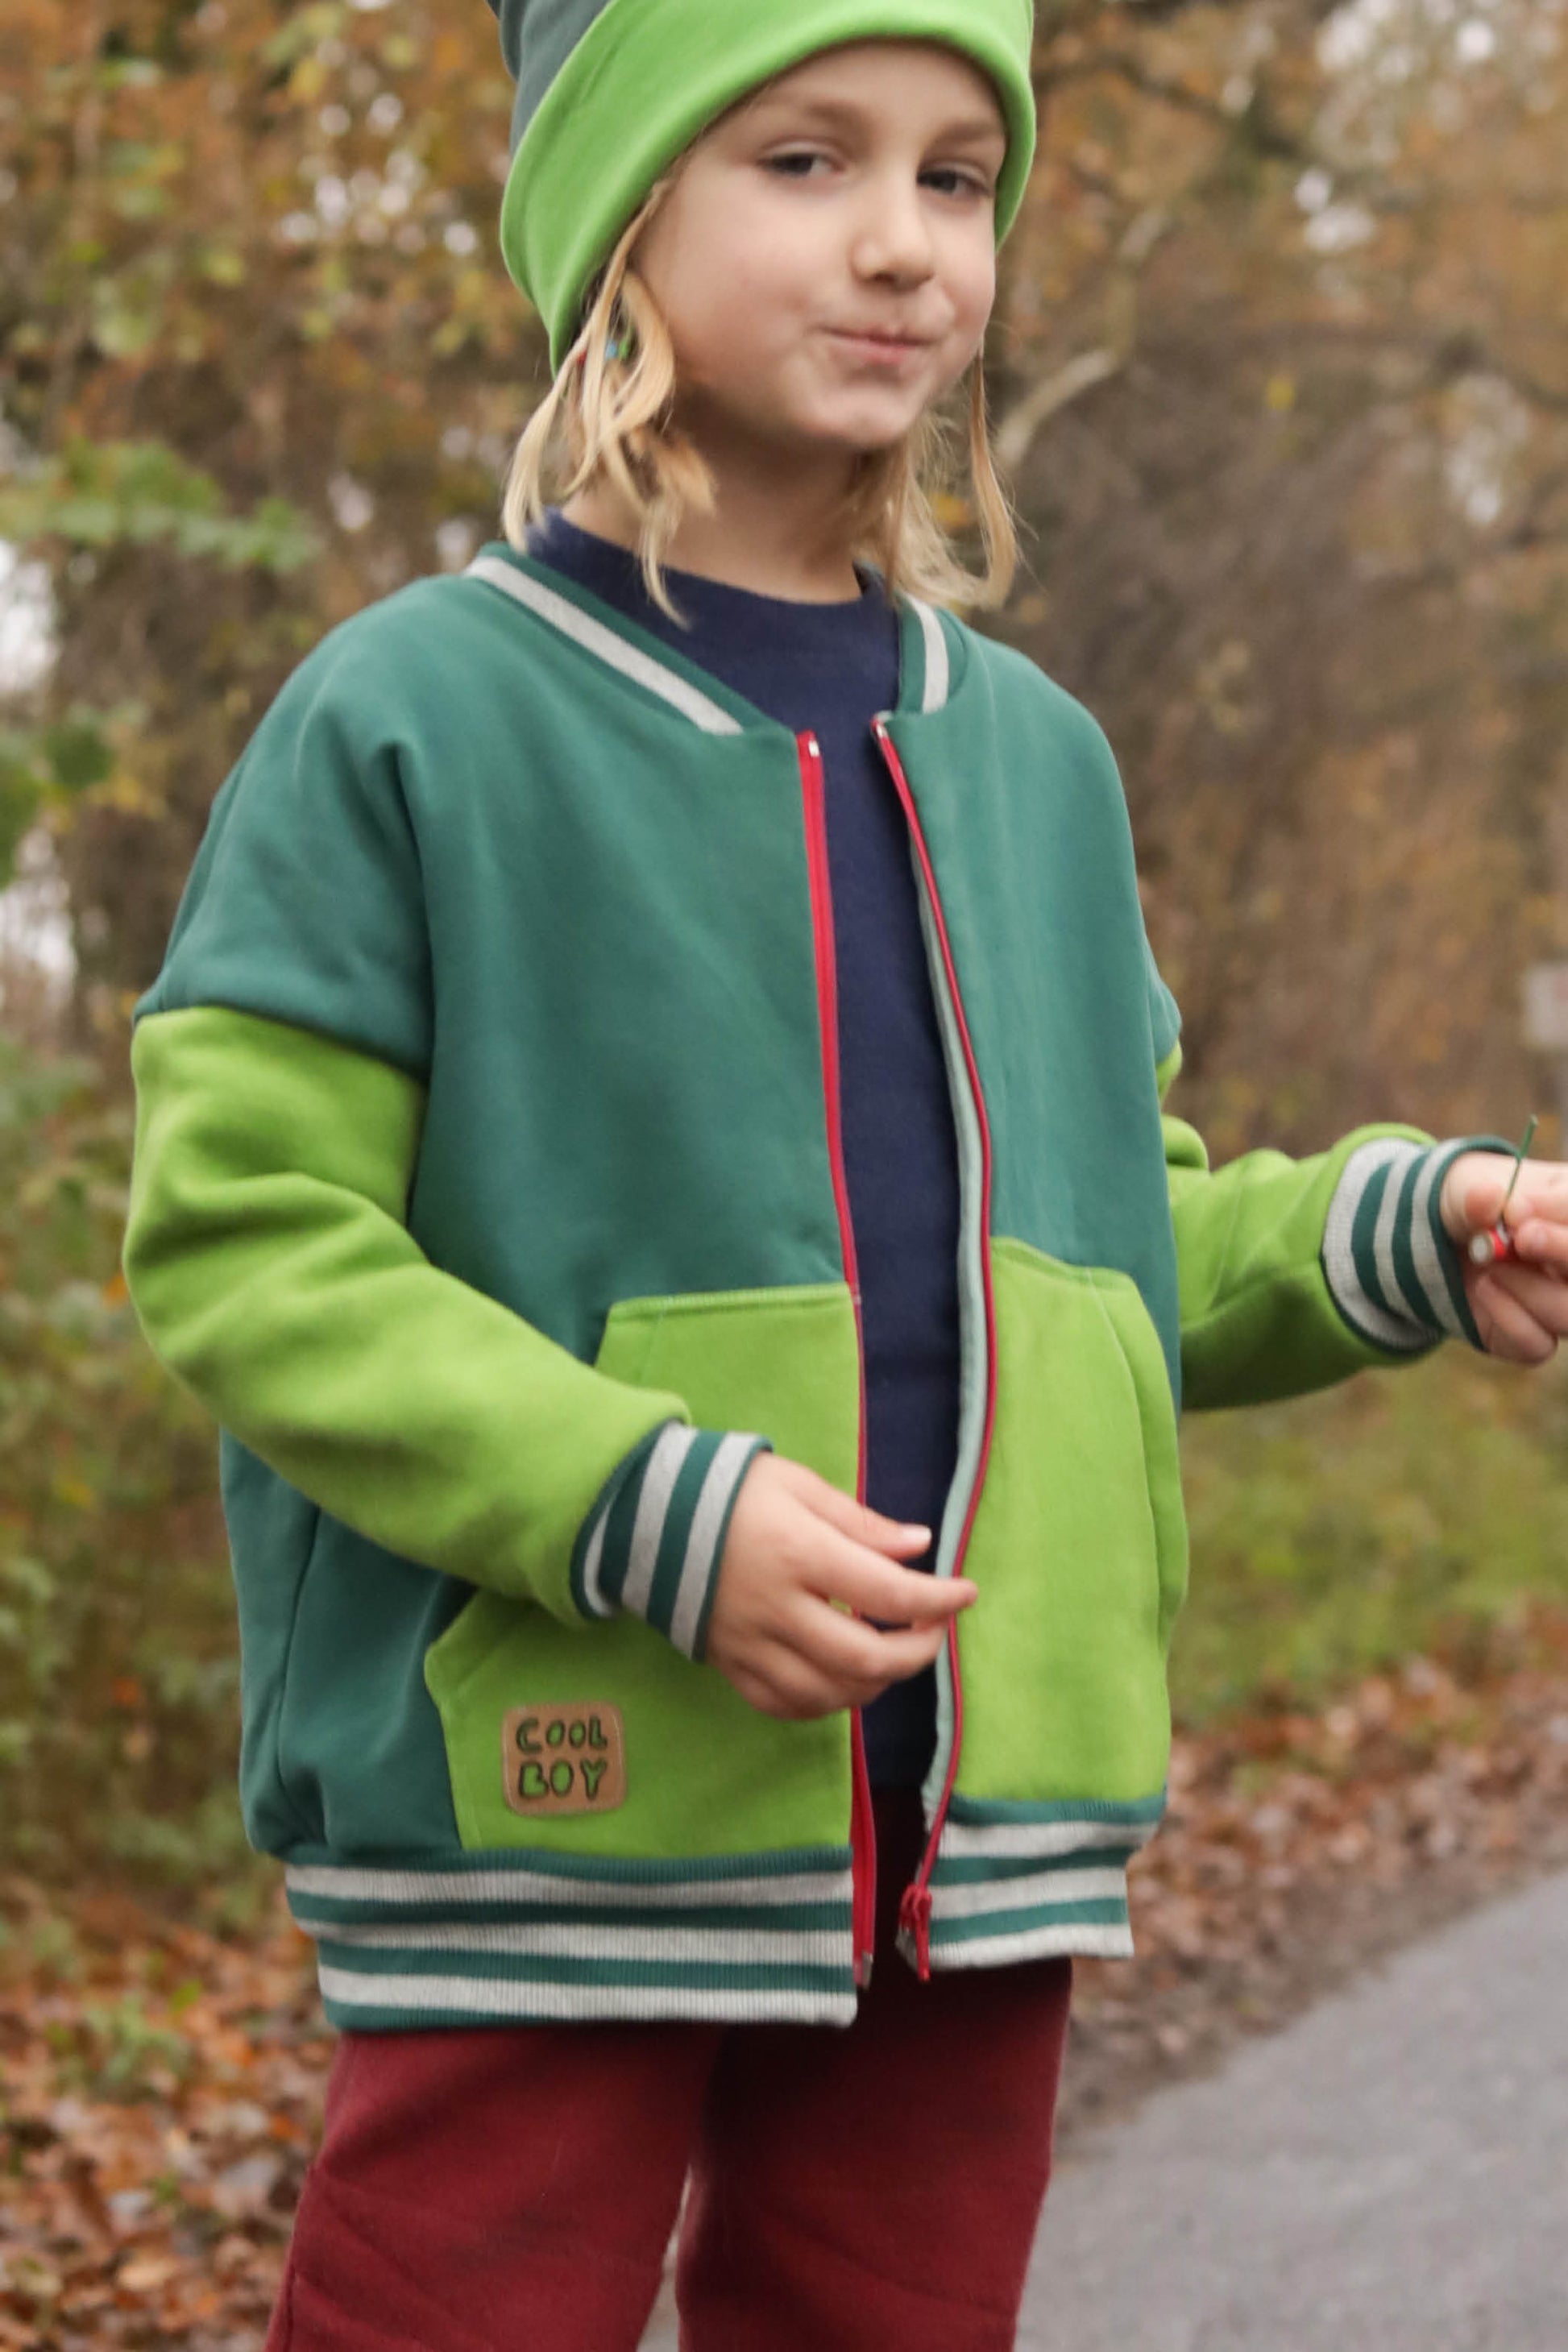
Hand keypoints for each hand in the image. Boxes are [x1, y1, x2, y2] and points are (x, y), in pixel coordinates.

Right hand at [705, 1454, 975, 1720]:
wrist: (644, 1516)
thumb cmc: (732, 1491)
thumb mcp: (799, 1486)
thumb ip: (860, 1522)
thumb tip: (919, 1546)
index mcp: (798, 1553)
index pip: (887, 1591)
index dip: (937, 1599)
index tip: (965, 1593)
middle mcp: (776, 1608)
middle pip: (866, 1658)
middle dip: (917, 1652)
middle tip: (932, 1629)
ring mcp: (750, 1645)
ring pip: (831, 1693)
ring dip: (876, 1682)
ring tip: (891, 1652)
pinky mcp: (728, 1665)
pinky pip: (786, 1705)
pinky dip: (826, 1701)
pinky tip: (843, 1678)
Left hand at [1440, 1151, 1567, 1362]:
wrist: (1439, 1245)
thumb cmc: (1468, 1209)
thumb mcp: (1464, 1192)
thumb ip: (1476, 1195)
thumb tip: (1487, 1197)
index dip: (1560, 1225)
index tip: (1519, 1214)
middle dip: (1563, 1251)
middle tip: (1522, 1238)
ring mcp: (1561, 1302)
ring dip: (1528, 1287)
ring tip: (1489, 1262)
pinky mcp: (1537, 1337)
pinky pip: (1537, 1344)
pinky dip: (1506, 1315)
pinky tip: (1483, 1288)